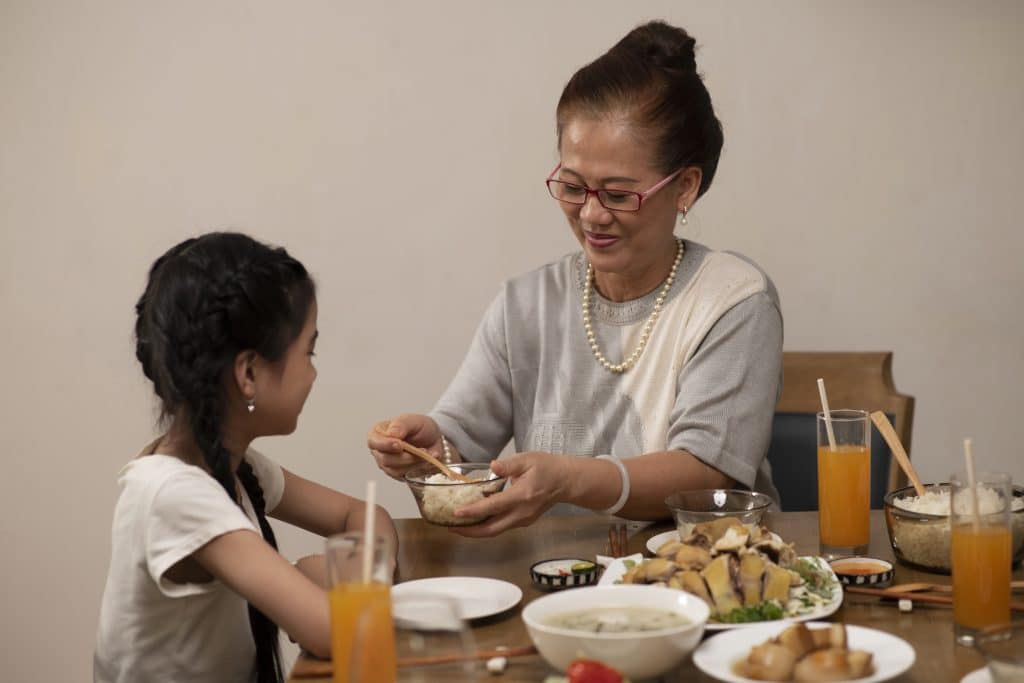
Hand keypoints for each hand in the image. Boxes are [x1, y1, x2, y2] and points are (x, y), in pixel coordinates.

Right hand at [366, 414, 442, 479]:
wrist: (434, 439)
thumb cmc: (420, 428)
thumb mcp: (413, 421)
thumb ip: (401, 425)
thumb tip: (391, 434)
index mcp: (378, 433)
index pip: (374, 442)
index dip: (385, 445)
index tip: (399, 445)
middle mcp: (380, 451)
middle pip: (385, 460)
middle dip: (406, 457)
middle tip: (424, 450)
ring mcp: (388, 465)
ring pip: (397, 471)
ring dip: (416, 464)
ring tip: (430, 454)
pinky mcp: (399, 475)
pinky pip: (407, 476)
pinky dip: (421, 469)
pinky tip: (429, 461)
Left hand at [448, 451, 570, 536]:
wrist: (566, 481)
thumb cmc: (546, 467)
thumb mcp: (528, 459)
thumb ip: (509, 464)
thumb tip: (493, 466)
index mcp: (522, 496)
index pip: (493, 507)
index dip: (473, 511)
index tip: (456, 513)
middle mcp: (522, 513)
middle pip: (492, 529)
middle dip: (469, 532)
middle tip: (450, 527)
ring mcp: (523, 520)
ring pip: (496, 531)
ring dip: (476, 531)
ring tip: (458, 525)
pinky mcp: (523, 522)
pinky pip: (501, 527)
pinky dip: (486, 526)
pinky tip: (475, 520)